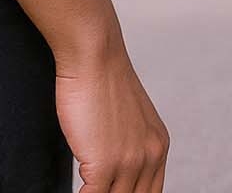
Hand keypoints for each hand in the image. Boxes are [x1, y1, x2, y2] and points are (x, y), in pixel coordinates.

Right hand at [55, 43, 169, 191]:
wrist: (92, 52)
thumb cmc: (100, 75)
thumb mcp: (127, 113)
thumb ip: (129, 141)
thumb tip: (112, 161)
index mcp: (158, 145)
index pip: (152, 192)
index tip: (114, 190)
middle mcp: (150, 157)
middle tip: (97, 189)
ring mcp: (129, 163)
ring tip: (86, 189)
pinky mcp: (105, 164)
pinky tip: (74, 192)